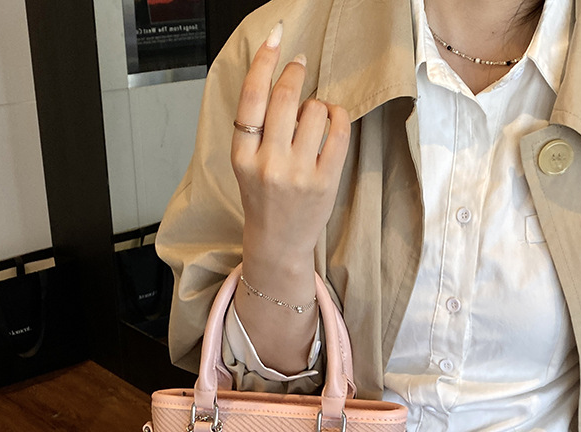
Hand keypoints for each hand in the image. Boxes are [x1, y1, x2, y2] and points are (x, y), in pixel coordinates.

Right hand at [231, 22, 350, 279]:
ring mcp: (297, 174)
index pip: (251, 97)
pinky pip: (337, 132)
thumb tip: (282, 80)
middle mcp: (267, 163)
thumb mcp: (246, 164)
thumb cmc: (264, 200)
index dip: (264, 61)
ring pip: (313, 111)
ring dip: (317, 104)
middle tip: (299, 64)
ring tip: (313, 117)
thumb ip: (257, 128)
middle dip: (295, 72)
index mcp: (242, 156)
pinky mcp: (324, 182)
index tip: (276, 39)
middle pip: (284, 97)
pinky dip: (338, 116)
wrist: (278, 242)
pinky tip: (333, 119)